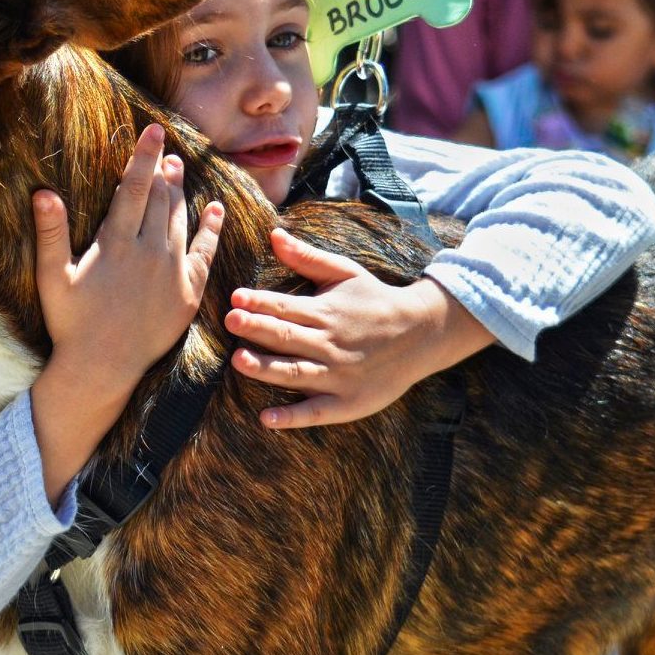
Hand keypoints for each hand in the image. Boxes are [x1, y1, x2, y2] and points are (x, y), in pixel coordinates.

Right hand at [29, 123, 222, 500]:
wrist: (103, 367)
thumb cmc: (71, 323)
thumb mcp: (53, 277)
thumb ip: (51, 233)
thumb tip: (43, 192)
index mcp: (116, 243)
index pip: (134, 188)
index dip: (144, 157)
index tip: (153, 131)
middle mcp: (150, 252)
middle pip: (160, 200)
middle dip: (163, 171)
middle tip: (165, 150)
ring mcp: (172, 272)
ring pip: (181, 221)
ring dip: (180, 193)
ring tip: (179, 170)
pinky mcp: (188, 293)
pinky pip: (205, 253)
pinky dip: (211, 229)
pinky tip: (214, 210)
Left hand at [226, 228, 492, 428]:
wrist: (423, 333)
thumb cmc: (375, 300)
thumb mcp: (345, 273)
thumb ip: (307, 257)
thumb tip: (273, 234)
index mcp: (325, 312)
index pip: (286, 307)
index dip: (260, 302)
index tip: (236, 298)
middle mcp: (329, 344)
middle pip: (287, 337)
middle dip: (257, 329)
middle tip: (231, 321)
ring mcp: (338, 375)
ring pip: (296, 373)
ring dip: (267, 368)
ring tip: (239, 361)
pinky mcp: (347, 402)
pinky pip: (316, 411)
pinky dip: (293, 417)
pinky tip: (267, 419)